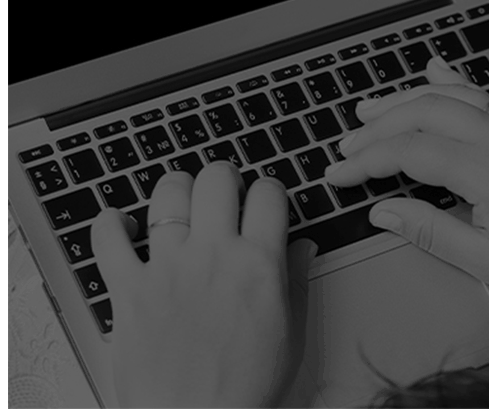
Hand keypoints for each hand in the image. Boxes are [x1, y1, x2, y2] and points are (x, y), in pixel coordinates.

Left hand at [91, 162, 317, 406]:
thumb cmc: (246, 389)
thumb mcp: (290, 334)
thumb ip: (296, 281)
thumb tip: (303, 247)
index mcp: (258, 265)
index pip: (269, 195)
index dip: (269, 190)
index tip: (264, 200)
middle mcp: (212, 255)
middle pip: (217, 179)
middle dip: (224, 177)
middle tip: (224, 193)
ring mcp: (167, 268)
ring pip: (168, 195)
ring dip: (177, 189)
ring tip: (180, 201)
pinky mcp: (128, 290)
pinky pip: (107, 240)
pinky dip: (110, 224)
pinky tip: (122, 225)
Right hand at [326, 57, 488, 307]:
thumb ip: (432, 232)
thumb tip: (382, 211)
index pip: (411, 152)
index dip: (368, 161)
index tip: (337, 174)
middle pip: (423, 115)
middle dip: (377, 129)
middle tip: (345, 148)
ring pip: (447, 98)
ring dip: (402, 100)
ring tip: (367, 110)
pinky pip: (480, 94)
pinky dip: (451, 80)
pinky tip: (432, 70)